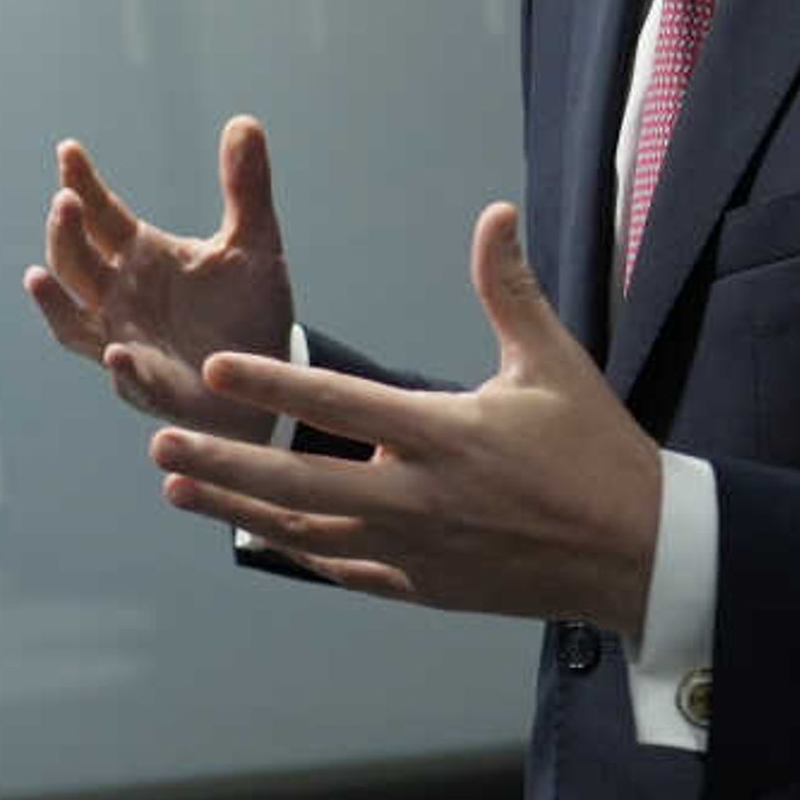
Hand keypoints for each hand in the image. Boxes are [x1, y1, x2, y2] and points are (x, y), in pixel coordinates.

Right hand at [25, 116, 295, 438]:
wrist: (264, 374)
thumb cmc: (248, 306)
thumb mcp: (255, 242)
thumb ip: (246, 187)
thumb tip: (244, 119)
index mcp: (140, 254)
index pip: (99, 213)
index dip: (81, 182)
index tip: (69, 150)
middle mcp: (118, 295)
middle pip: (75, 260)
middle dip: (65, 233)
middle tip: (65, 201)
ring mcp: (123, 340)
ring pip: (72, 320)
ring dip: (55, 300)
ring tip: (37, 276)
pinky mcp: (147, 386)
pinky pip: (126, 380)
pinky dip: (119, 368)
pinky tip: (117, 355)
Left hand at [147, 202, 662, 632]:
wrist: (639, 554)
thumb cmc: (598, 453)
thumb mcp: (556, 364)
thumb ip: (509, 290)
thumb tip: (494, 213)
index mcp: (447, 436)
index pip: (342, 405)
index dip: (274, 386)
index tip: (214, 370)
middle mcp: (421, 499)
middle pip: (300, 483)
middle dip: (224, 463)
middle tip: (160, 442)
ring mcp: (417, 551)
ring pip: (306, 533)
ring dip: (238, 509)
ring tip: (177, 487)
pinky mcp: (424, 586)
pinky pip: (341, 569)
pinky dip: (290, 550)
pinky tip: (248, 534)